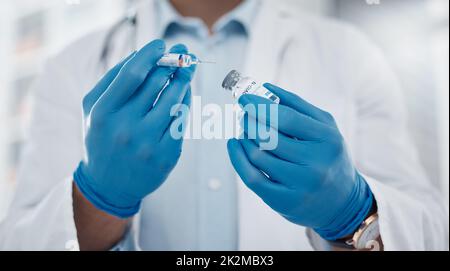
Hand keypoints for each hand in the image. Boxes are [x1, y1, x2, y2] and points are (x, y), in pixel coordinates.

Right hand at [74, 40, 195, 217]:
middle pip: (157, 84)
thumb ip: (113, 80)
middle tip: (182, 52)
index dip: (151, 55)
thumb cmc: (101, 138)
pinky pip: (181, 120)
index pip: (132, 74)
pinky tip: (185, 91)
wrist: (108, 185)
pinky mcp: (166, 156)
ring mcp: (148, 144)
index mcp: (103, 113)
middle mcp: (125, 128)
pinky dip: (185, 101)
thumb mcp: (94, 108)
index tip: (162, 43)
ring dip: (184, 79)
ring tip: (187, 67)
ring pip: (174, 100)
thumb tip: (144, 55)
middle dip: (173, 63)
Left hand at [227, 83, 372, 239]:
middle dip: (250, 122)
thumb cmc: (328, 157)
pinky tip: (235, 146)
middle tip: (243, 115)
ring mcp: (300, 186)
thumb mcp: (325, 128)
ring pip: (258, 157)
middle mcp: (316, 164)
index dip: (261, 106)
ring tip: (243, 131)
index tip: (244, 98)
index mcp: (328, 140)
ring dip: (244, 139)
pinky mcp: (285, 202)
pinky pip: (253, 178)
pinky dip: (238, 159)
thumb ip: (298, 106)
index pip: (287, 118)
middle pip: (270, 138)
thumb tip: (266, 87)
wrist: (342, 202)